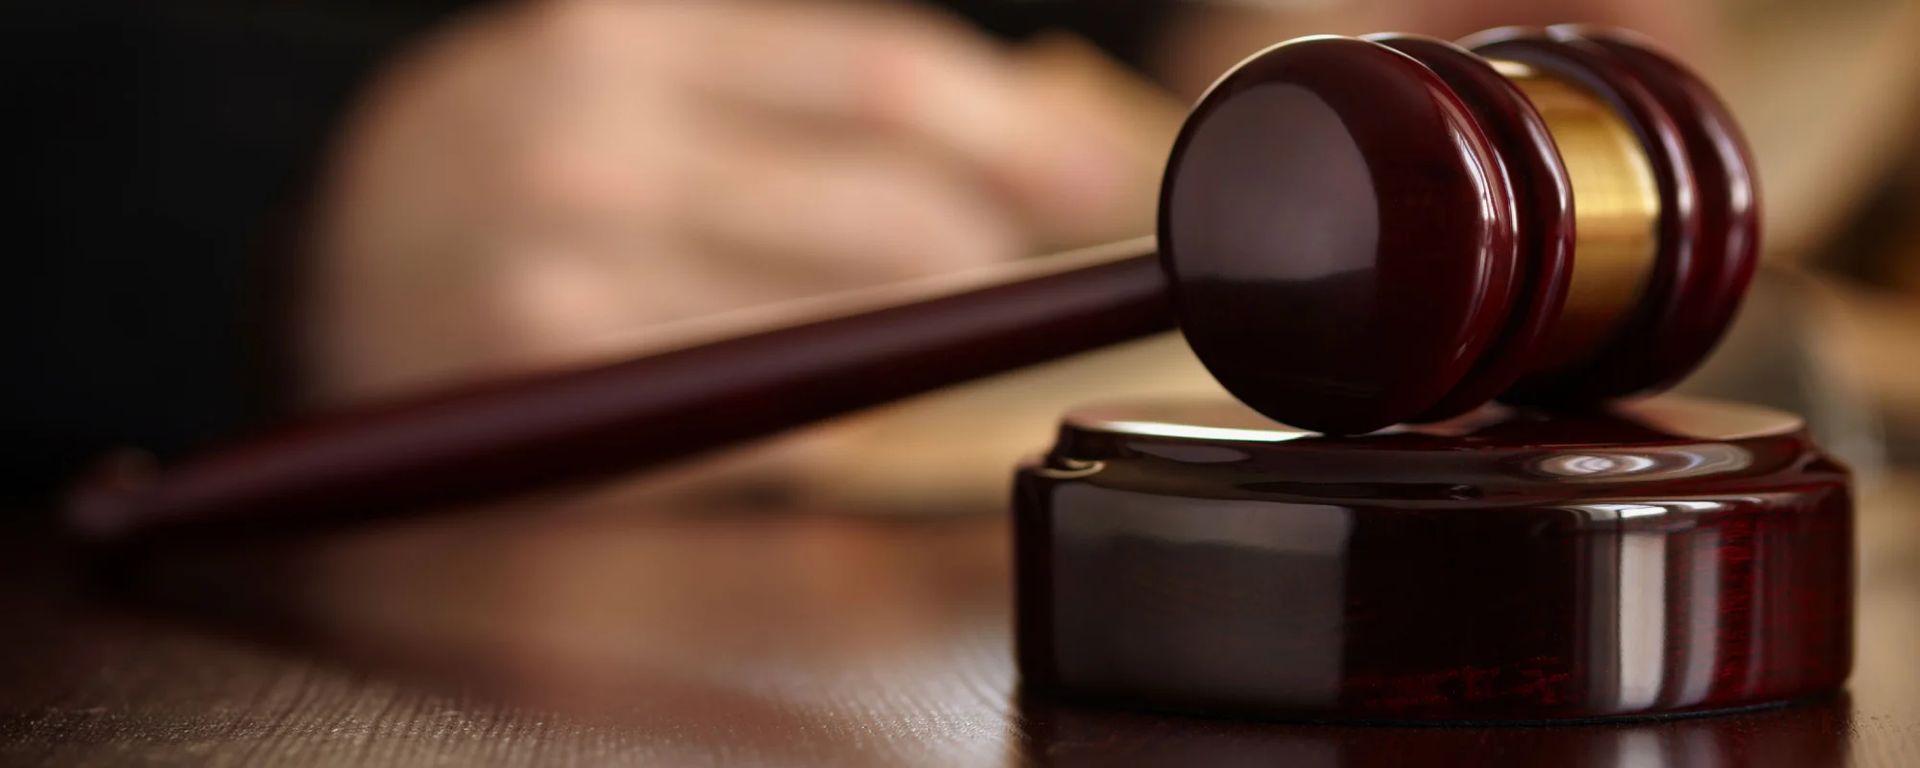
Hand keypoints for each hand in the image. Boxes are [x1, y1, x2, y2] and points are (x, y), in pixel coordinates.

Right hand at [302, 0, 1178, 405]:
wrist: (310, 281)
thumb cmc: (495, 167)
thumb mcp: (619, 67)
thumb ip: (789, 80)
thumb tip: (1022, 134)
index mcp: (615, 35)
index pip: (880, 76)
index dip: (1018, 132)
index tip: (1098, 173)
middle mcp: (590, 149)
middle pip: (890, 214)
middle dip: (987, 250)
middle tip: (1004, 260)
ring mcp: (571, 287)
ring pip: (852, 329)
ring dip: (924, 333)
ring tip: (916, 314)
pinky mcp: (569, 410)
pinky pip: (775, 422)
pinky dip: (839, 407)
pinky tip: (840, 383)